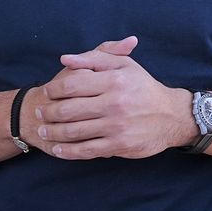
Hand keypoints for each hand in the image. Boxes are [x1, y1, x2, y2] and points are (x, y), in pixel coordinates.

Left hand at [32, 36, 197, 160]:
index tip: (47, 92)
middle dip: (48, 112)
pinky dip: (68, 152)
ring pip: (73, 131)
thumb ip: (95, 58)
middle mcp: (115, 103)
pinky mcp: (119, 145)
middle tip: (39, 112)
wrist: (172, 115)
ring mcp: (116, 126)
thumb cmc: (144, 87)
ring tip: (44, 131)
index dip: (54, 89)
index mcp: (114, 80)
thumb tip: (65, 59)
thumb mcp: (125, 65)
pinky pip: (86, 150)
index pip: (72, 84)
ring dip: (53, 132)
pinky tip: (59, 150)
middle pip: (68, 109)